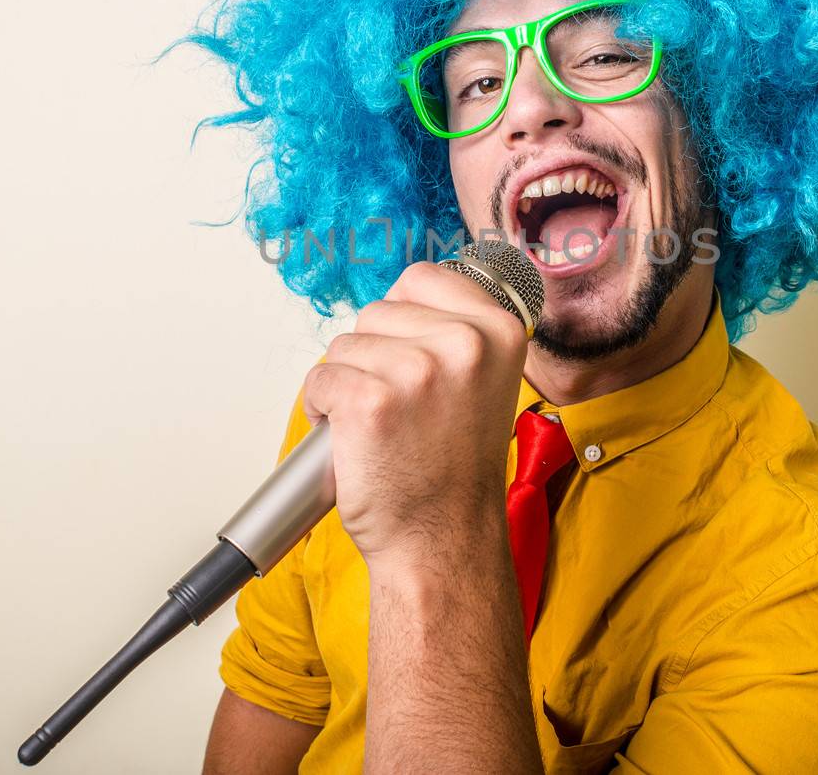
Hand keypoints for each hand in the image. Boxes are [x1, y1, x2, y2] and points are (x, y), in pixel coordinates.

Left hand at [301, 260, 527, 576]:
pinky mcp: (369, 401)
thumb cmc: (455, 467)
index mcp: (498, 330)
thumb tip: (402, 296)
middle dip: (373, 356)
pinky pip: (320, 379)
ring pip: (344, 345)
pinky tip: (355, 439)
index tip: (412, 359)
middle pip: (376, 311)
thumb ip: (454, 332)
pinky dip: (323, 409)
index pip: (420, 279)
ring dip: (348, 383)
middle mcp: (463, 343)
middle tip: (401, 407)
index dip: (402, 320)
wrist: (444, 538)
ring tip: (381, 426)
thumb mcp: (484, 380)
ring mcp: (416, 370)